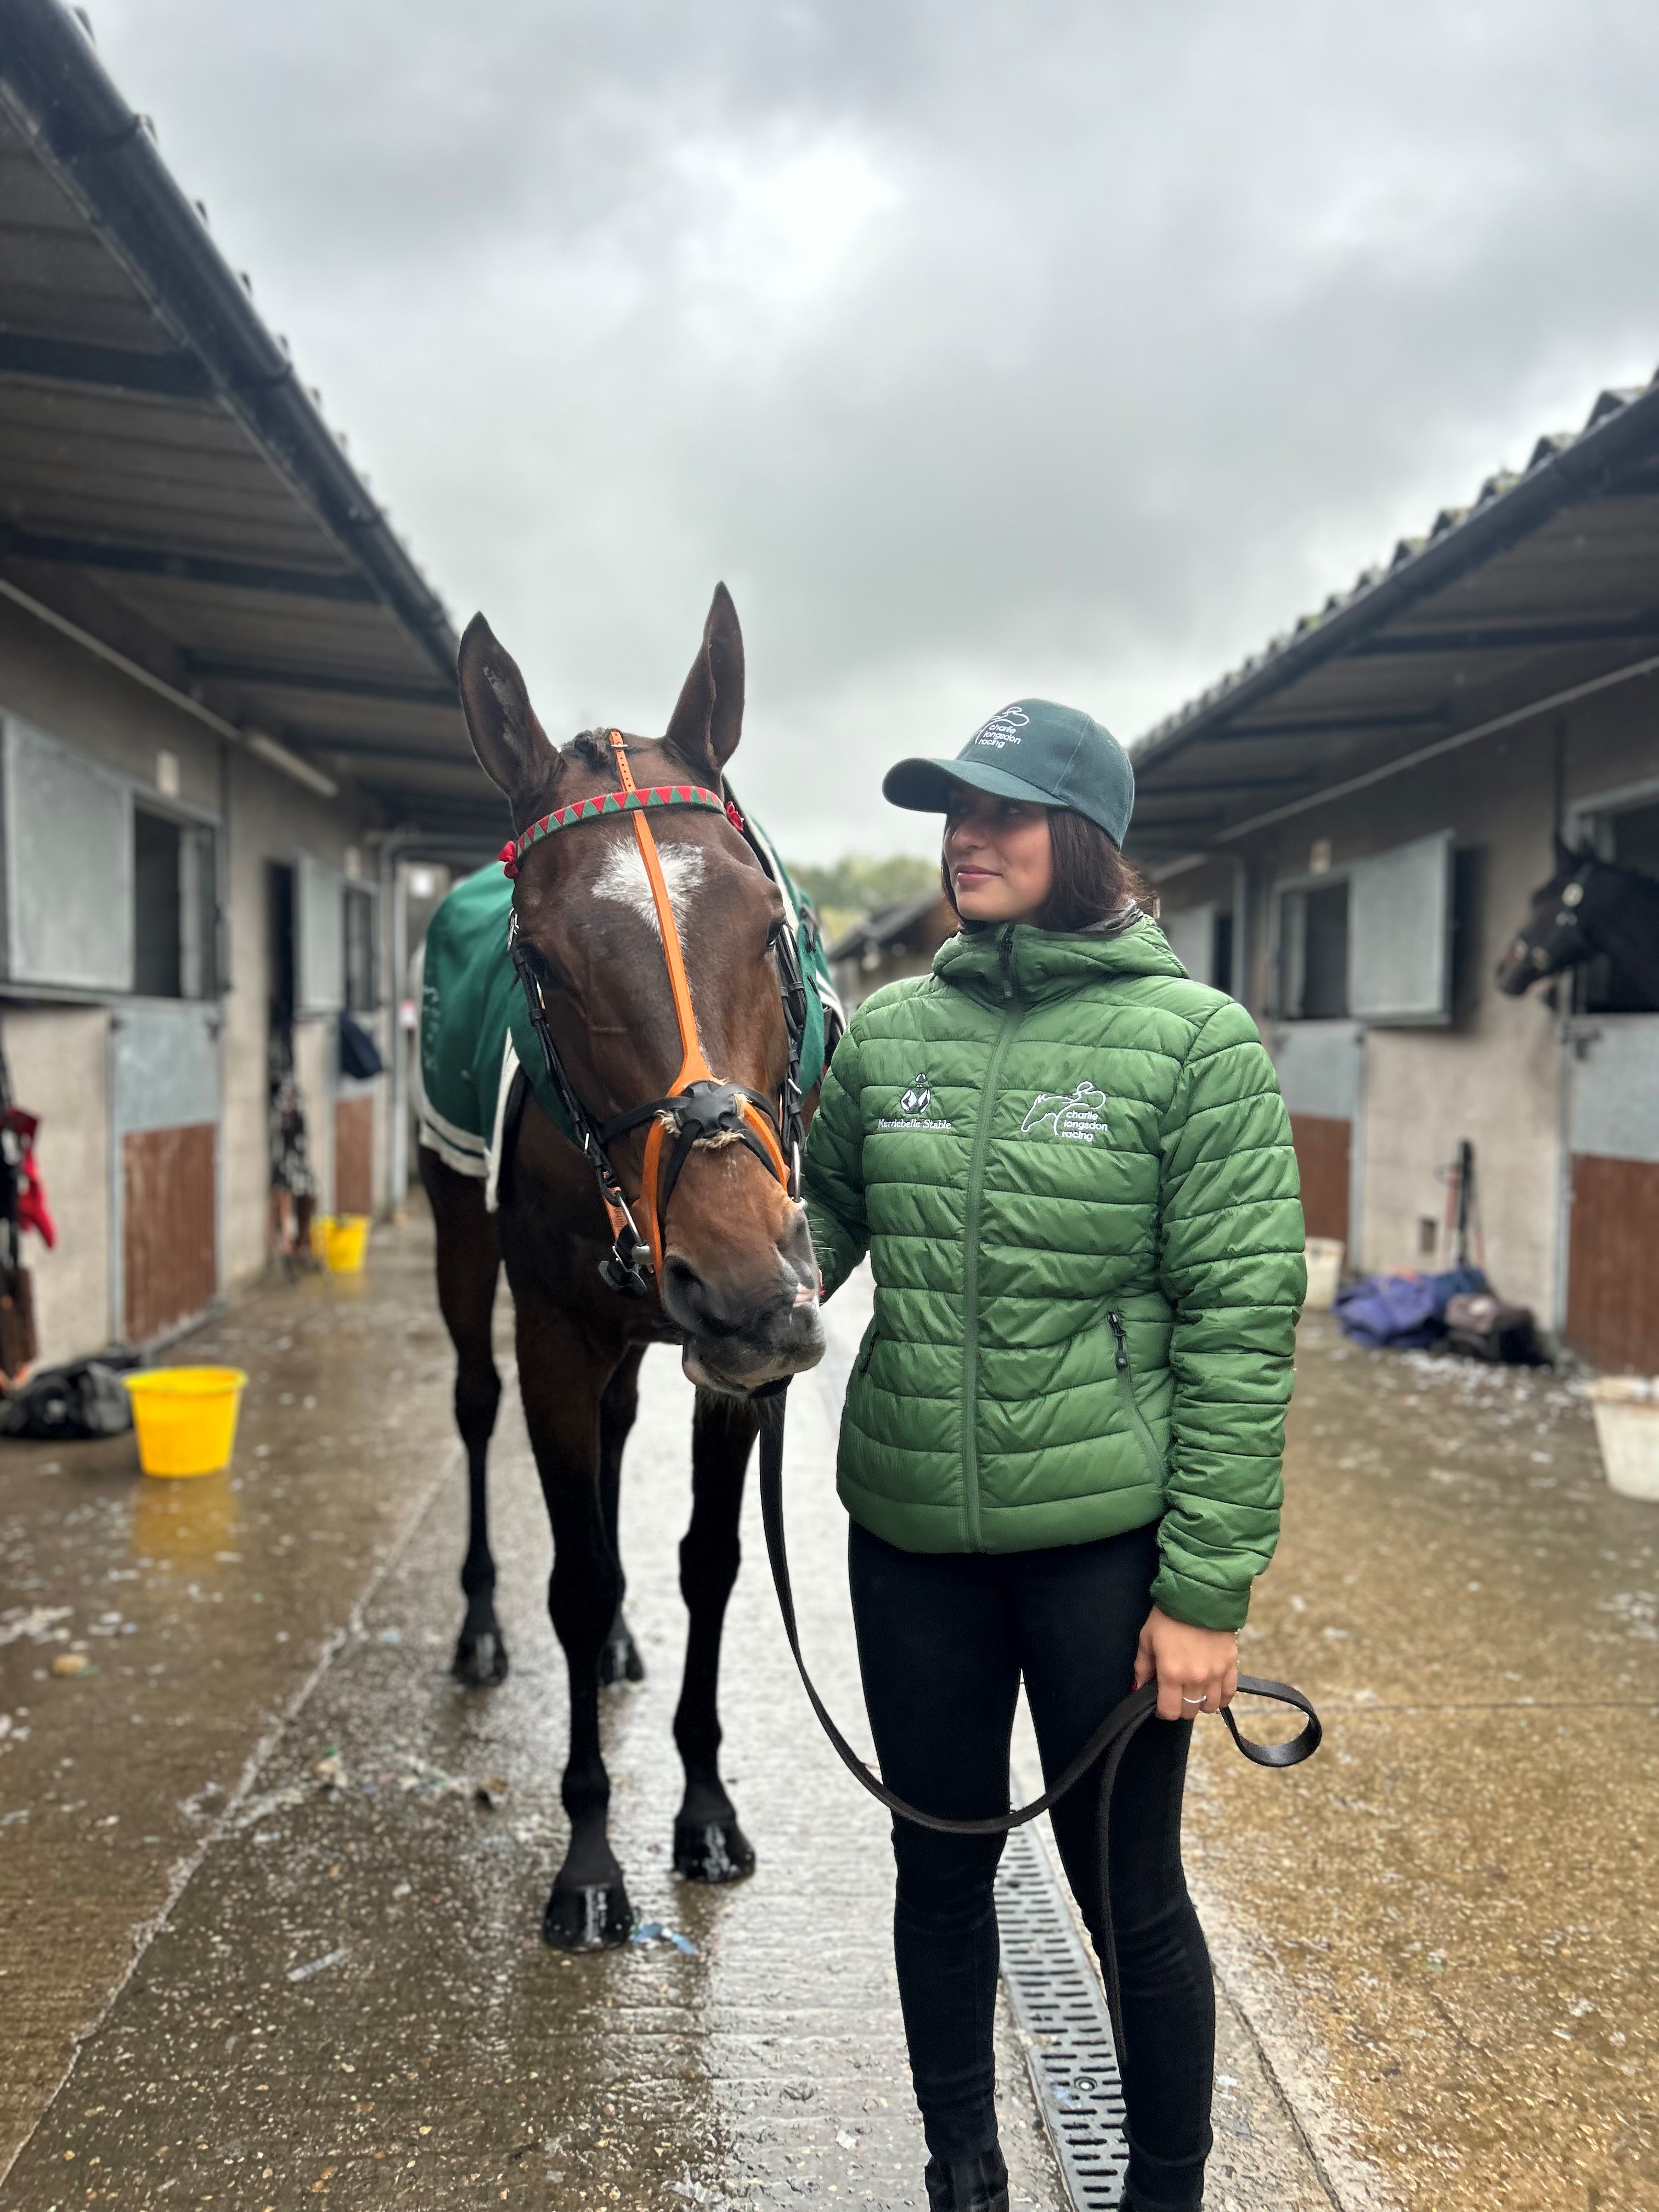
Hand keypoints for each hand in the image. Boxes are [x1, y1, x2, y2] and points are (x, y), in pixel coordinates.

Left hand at [1133, 1605, 1237, 1720]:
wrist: (1199, 1594)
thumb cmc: (1168, 1615)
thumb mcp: (1147, 1638)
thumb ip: (1142, 1667)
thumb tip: (1138, 1688)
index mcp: (1172, 1673)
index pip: (1170, 1711)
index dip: (1162, 1710)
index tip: (1160, 1702)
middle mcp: (1195, 1678)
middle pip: (1189, 1711)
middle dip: (1180, 1706)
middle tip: (1175, 1693)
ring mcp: (1216, 1674)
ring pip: (1209, 1706)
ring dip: (1199, 1702)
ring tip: (1193, 1690)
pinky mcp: (1231, 1665)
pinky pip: (1228, 1694)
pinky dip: (1220, 1697)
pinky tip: (1212, 1691)